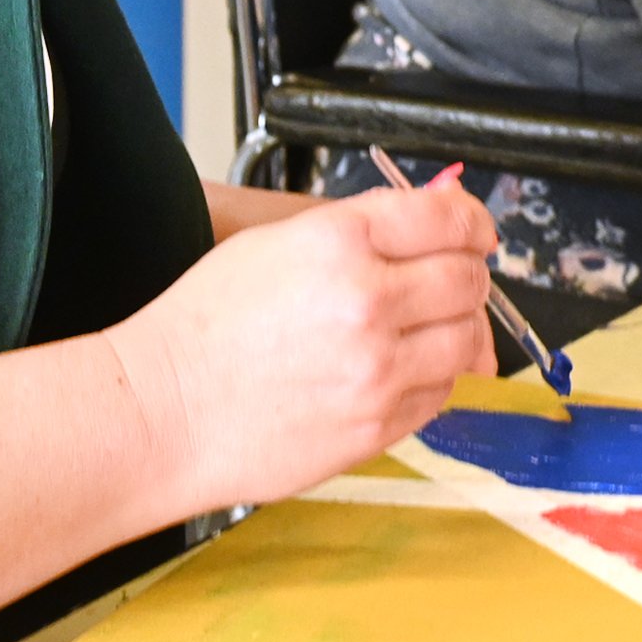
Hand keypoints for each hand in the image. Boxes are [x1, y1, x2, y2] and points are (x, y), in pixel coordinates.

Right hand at [110, 183, 498, 511]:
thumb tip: (430, 230)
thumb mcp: (275, 245)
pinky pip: (441, 393)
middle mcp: (367, 301)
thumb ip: (359, 232)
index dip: (473, 221)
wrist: (165, 411)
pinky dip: (431, 378)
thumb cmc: (204, 329)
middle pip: (468, 278)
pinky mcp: (378, 424)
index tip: (476, 231)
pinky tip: (392, 371)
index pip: (448, 217)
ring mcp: (378, 369)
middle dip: (468, 275)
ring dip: (456, 331)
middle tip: (452, 280)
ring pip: (467, 340)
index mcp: (340, 242)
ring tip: (420, 330)